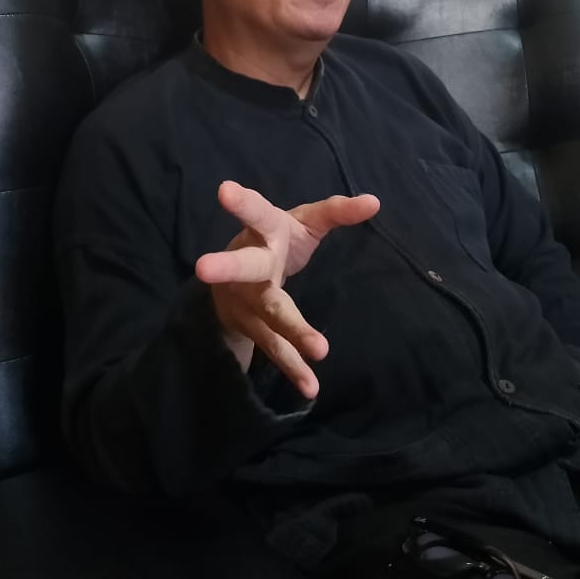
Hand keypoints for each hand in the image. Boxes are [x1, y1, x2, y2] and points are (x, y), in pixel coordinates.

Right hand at [195, 181, 379, 398]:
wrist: (232, 283)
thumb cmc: (277, 241)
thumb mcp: (303, 222)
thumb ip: (335, 211)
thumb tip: (375, 201)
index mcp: (263, 232)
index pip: (255, 213)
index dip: (242, 203)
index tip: (225, 191)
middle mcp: (249, 264)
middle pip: (242, 265)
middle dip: (225, 266)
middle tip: (204, 267)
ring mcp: (246, 300)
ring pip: (269, 314)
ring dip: (293, 331)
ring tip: (321, 349)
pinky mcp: (252, 328)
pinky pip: (274, 348)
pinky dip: (295, 368)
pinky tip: (311, 387)